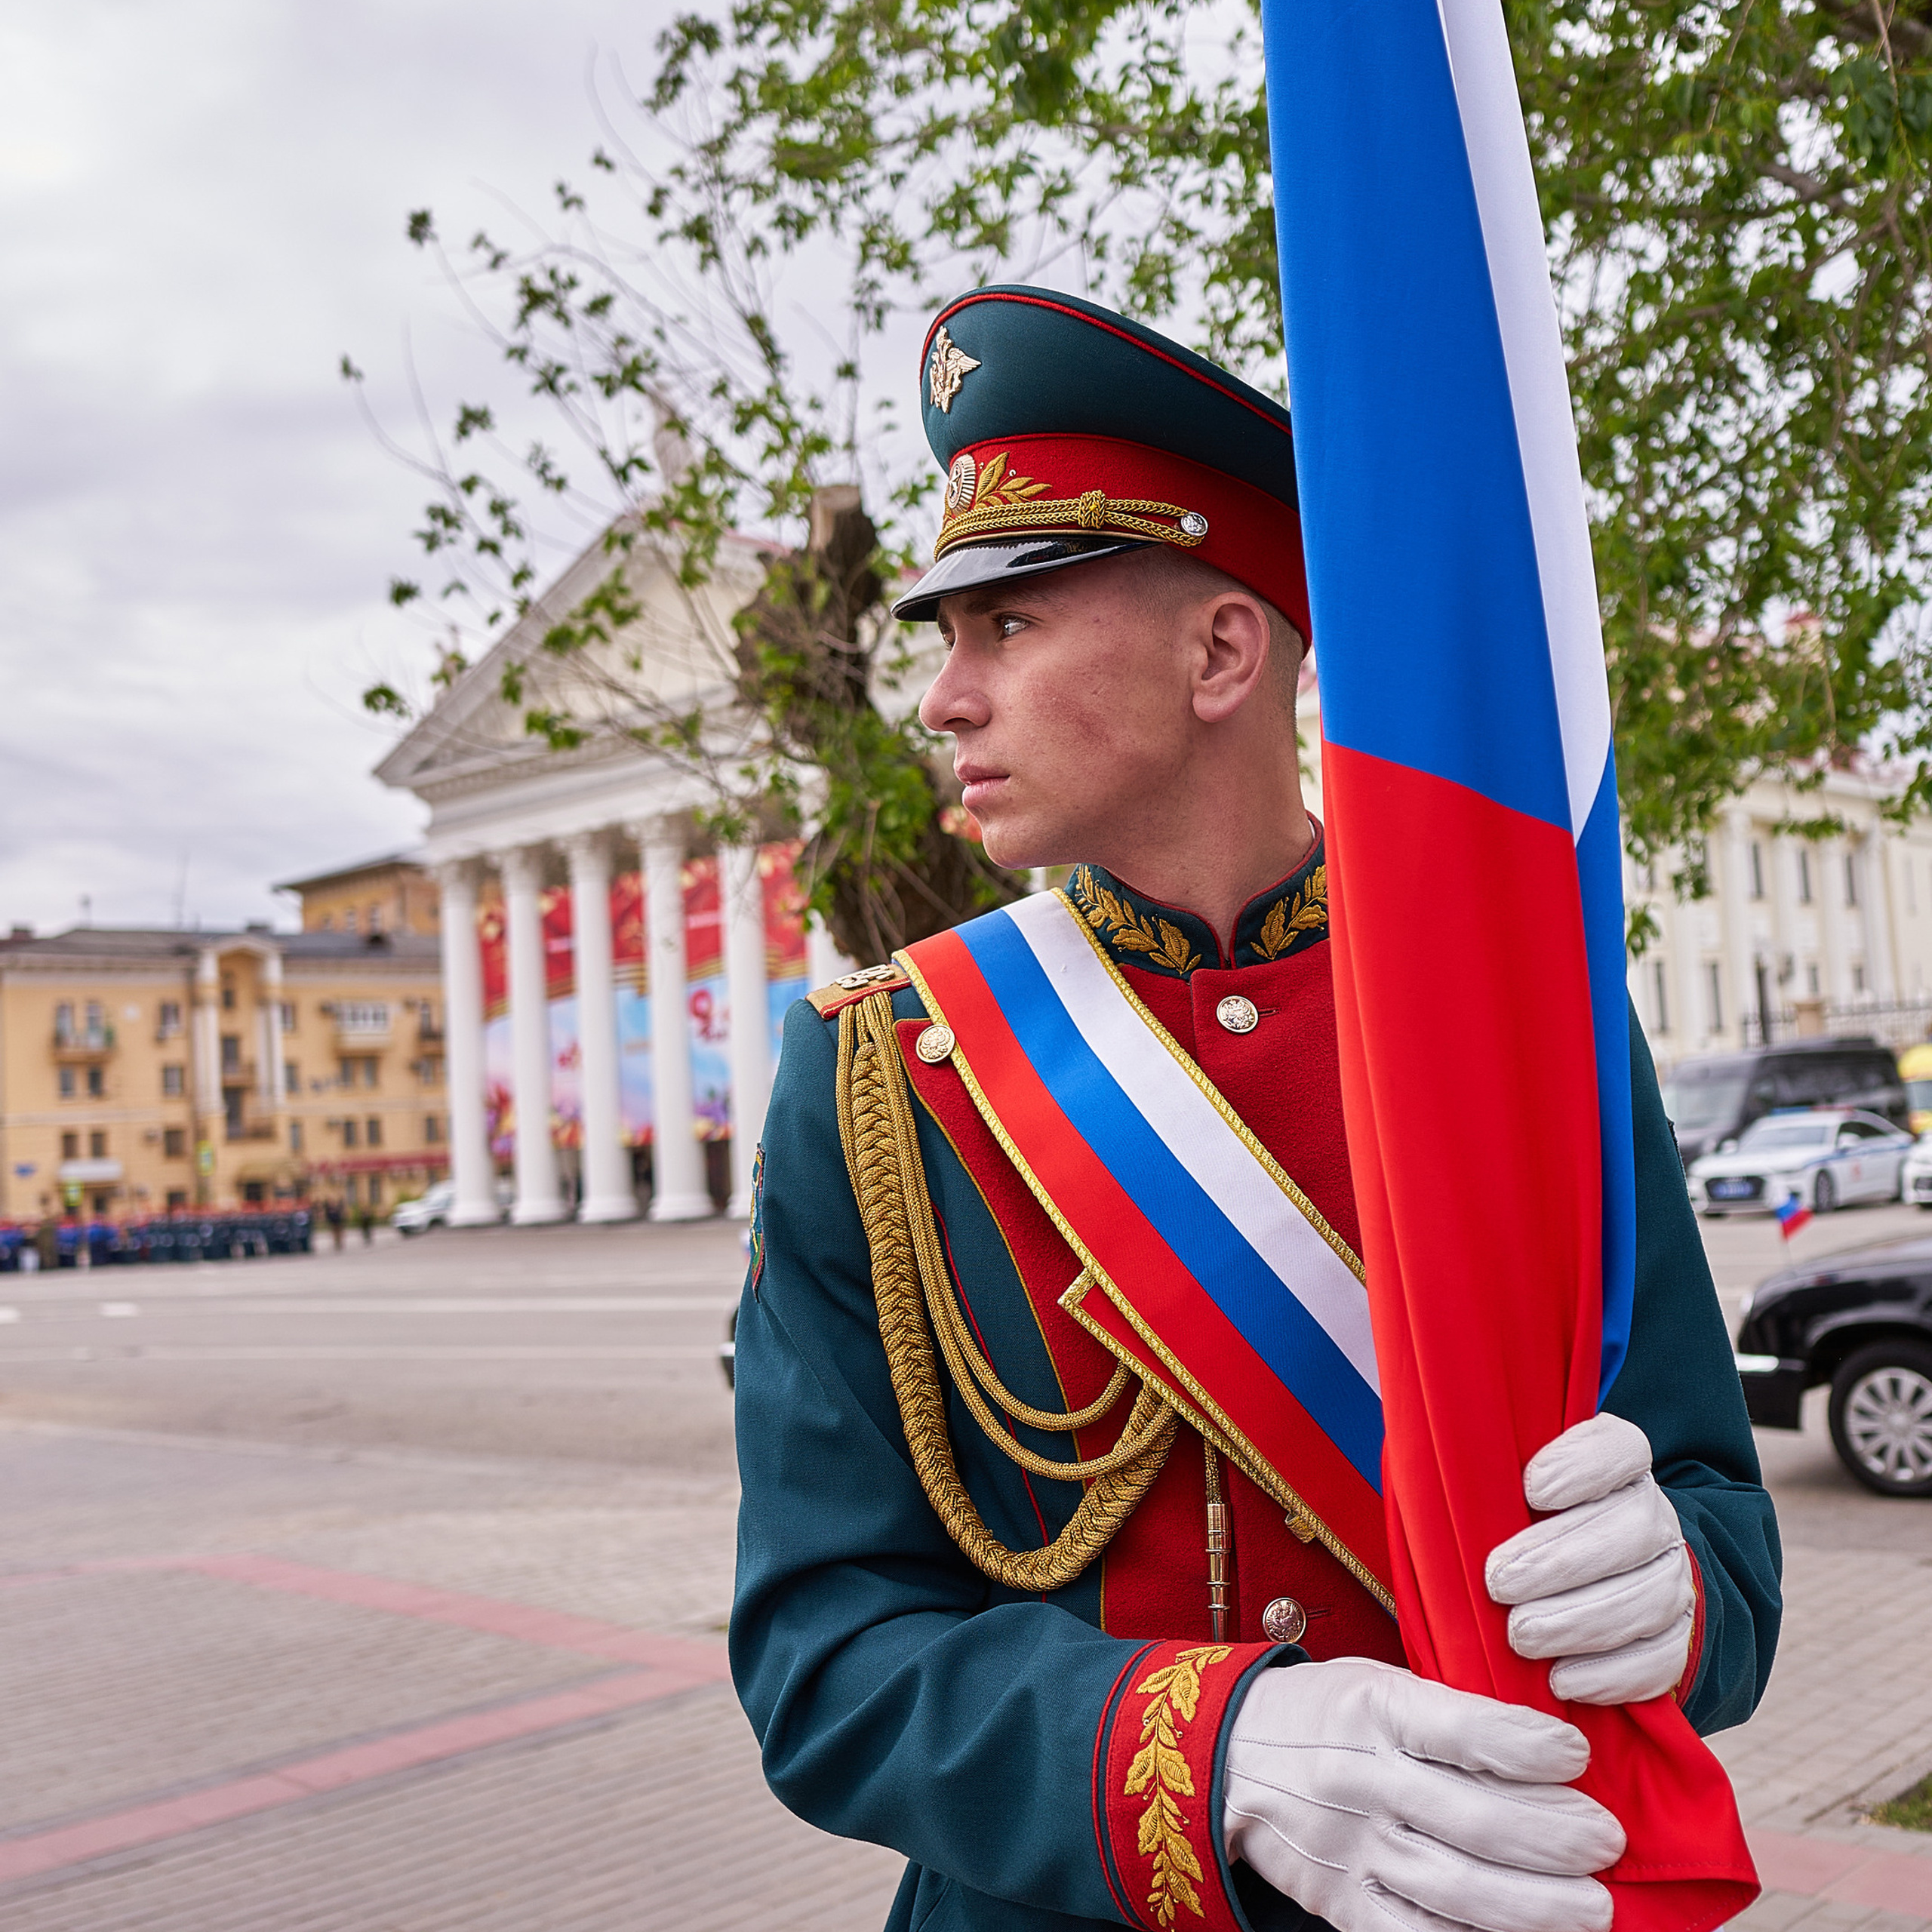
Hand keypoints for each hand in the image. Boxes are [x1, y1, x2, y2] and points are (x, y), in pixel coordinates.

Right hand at [1223, 1657, 1622, 1931]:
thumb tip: (1550, 1751)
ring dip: (1536, 1906)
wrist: (1230, 1756)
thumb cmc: (1326, 1714)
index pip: (1465, 1730)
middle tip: (1605, 1842)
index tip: (1577, 1754)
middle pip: (1473, 1819)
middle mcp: (1362, 1778)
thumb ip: (1450, 1714)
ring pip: (1456, 1888)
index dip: (1531, 1746)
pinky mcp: (1340, 1903)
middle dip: (1554, 1838)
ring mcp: (1350, 1848)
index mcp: (1374, 1709)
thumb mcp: (1377, 1684)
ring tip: (1593, 1908)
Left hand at [1485, 1412, 1694, 1705]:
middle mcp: (1652, 1516)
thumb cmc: (1527, 1525)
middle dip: (1560, 1558)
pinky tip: (1562, 1680)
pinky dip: (1609, 1673)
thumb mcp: (1507, 1487)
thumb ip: (1487, 1476)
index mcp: (1618, 1464)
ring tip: (1520, 1635)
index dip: (1582, 1465)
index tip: (1531, 1488)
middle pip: (1631, 1528)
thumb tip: (1428, 1468)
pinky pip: (1659, 1659)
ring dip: (1579, 1620)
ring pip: (1646, 1596)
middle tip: (1499, 1582)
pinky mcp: (1678, 1640)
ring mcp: (1671, 1578)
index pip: (1620, 1448)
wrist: (1599, 1580)